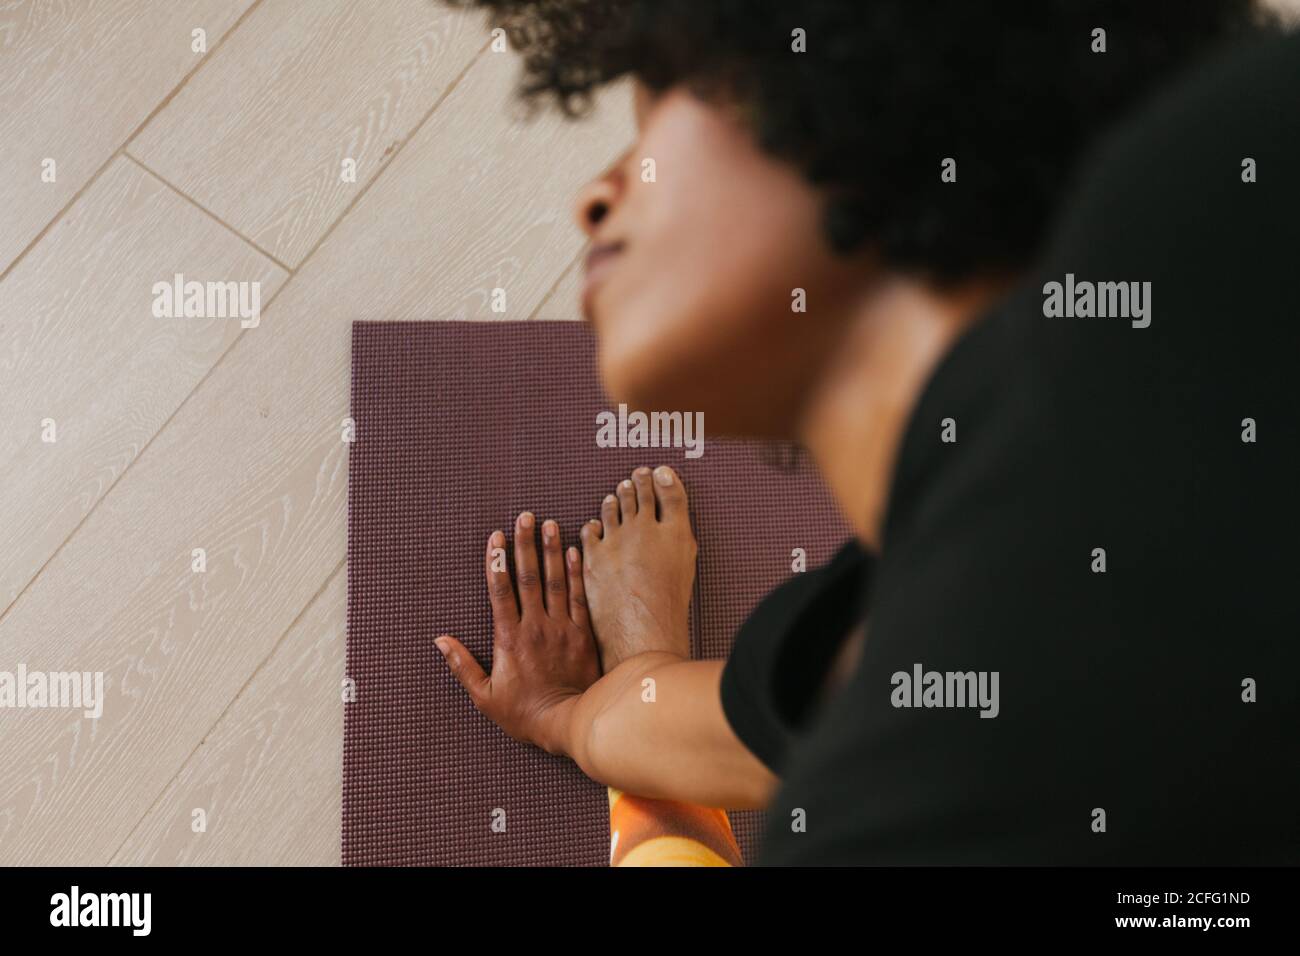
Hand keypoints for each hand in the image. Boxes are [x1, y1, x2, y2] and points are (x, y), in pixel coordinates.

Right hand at [436, 512, 599, 755]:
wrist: (571, 722)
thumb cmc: (525, 713)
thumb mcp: (486, 696)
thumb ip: (462, 666)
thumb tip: (440, 640)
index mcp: (509, 638)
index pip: (501, 590)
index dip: (497, 561)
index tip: (496, 536)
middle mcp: (535, 626)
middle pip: (528, 577)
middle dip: (526, 544)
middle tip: (525, 516)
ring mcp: (561, 627)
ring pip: (556, 581)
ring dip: (552, 550)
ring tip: (550, 524)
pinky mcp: (583, 633)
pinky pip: (579, 597)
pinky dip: (577, 573)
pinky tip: (575, 551)